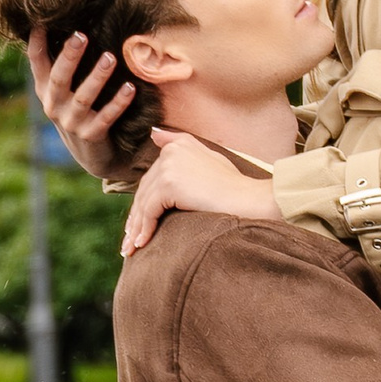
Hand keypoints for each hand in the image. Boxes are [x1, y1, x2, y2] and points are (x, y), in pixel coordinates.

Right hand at [27, 29, 137, 183]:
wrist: (91, 155)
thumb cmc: (78, 112)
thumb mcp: (63, 91)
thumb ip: (61, 65)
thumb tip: (68, 24)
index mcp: (45, 90)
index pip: (37, 62)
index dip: (36, 43)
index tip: (41, 21)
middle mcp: (54, 106)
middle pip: (59, 78)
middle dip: (69, 57)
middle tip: (81, 36)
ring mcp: (71, 123)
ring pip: (83, 98)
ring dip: (97, 77)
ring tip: (110, 58)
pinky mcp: (91, 136)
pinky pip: (106, 117)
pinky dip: (118, 103)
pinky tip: (130, 88)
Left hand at [120, 130, 279, 255]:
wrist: (249, 199)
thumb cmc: (234, 186)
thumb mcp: (209, 157)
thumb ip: (180, 145)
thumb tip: (154, 133)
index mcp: (179, 144)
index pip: (153, 178)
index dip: (144, 202)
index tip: (138, 223)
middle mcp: (170, 151)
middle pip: (145, 190)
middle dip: (136, 217)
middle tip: (130, 240)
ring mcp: (169, 166)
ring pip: (143, 202)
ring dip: (136, 227)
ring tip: (132, 248)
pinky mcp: (169, 184)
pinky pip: (149, 210)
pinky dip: (144, 228)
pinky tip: (142, 244)